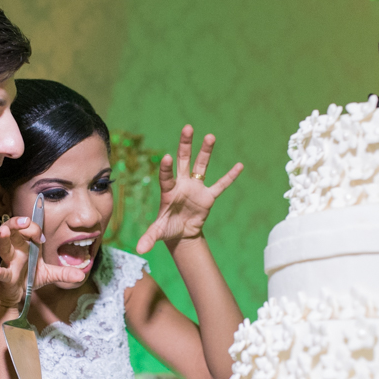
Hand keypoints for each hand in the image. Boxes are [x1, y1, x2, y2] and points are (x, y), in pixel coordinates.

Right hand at [0, 217, 85, 321]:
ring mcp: (8, 263)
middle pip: (11, 230)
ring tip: (3, 231)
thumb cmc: (27, 279)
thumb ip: (64, 273)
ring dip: (3, 239)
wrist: (13, 295)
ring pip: (2, 246)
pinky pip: (1, 273)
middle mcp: (16, 250)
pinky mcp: (4, 277)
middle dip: (16, 223)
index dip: (33, 228)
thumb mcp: (49, 274)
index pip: (28, 229)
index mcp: (26, 246)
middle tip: (25, 222)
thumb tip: (82, 274)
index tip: (40, 237)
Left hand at [136, 125, 242, 254]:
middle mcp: (181, 184)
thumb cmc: (167, 229)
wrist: (181, 234)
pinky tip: (239, 165)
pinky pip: (220, 185)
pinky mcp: (208, 196)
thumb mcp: (158, 233)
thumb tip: (139, 250)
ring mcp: (195, 188)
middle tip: (187, 128)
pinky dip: (229, 177)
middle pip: (183, 160)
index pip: (166, 176)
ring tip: (210, 136)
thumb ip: (149, 238)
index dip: (167, 168)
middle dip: (185, 145)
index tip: (167, 158)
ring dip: (205, 152)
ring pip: (201, 166)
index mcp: (168, 191)